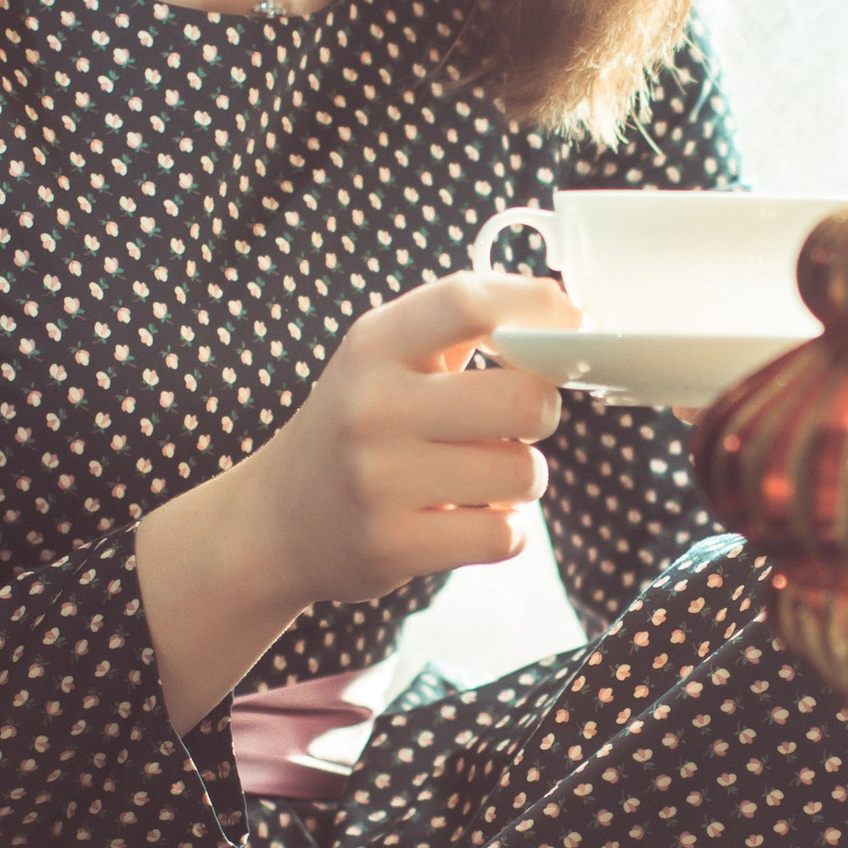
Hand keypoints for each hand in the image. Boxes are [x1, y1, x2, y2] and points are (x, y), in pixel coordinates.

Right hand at [253, 273, 571, 609]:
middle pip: (524, 398)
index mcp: (374, 346)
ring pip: (523, 472)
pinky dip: (506, 529)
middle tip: (523, 421)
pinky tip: (472, 520)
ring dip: (523, 477)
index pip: (469, 302)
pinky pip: (505, 534)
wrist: (278, 520)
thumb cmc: (357, 428)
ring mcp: (379, 480)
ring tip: (487, 476)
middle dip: (543, 411)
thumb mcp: (383, 358)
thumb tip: (562, 308)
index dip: (538, 309)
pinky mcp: (393, 544)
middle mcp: (372, 407)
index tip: (570, 327)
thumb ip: (461, 328)